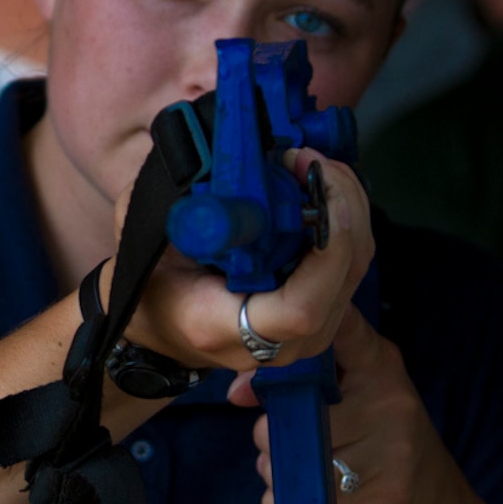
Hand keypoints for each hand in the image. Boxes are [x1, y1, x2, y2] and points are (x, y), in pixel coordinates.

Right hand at [120, 147, 373, 371]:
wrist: (159, 327)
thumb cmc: (151, 285)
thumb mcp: (147, 243)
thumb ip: (178, 208)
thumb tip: (213, 160)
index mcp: (223, 329)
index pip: (299, 310)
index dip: (324, 253)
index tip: (314, 192)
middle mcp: (275, 345)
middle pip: (342, 279)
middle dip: (340, 206)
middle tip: (308, 158)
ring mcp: (304, 337)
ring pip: (355, 268)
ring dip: (346, 205)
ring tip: (313, 163)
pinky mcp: (320, 316)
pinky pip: (349, 266)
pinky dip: (343, 219)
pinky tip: (318, 186)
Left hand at [240, 305, 465, 503]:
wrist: (430, 498)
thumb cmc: (377, 429)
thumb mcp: (354, 388)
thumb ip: (300, 376)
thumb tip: (236, 391)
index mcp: (380, 364)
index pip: (342, 329)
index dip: (301, 333)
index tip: (277, 343)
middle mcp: (390, 402)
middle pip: (301, 407)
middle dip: (272, 427)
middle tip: (277, 434)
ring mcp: (390, 451)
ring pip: (299, 456)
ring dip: (276, 465)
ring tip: (288, 462)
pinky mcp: (382, 496)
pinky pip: (305, 496)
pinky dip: (284, 498)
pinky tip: (297, 490)